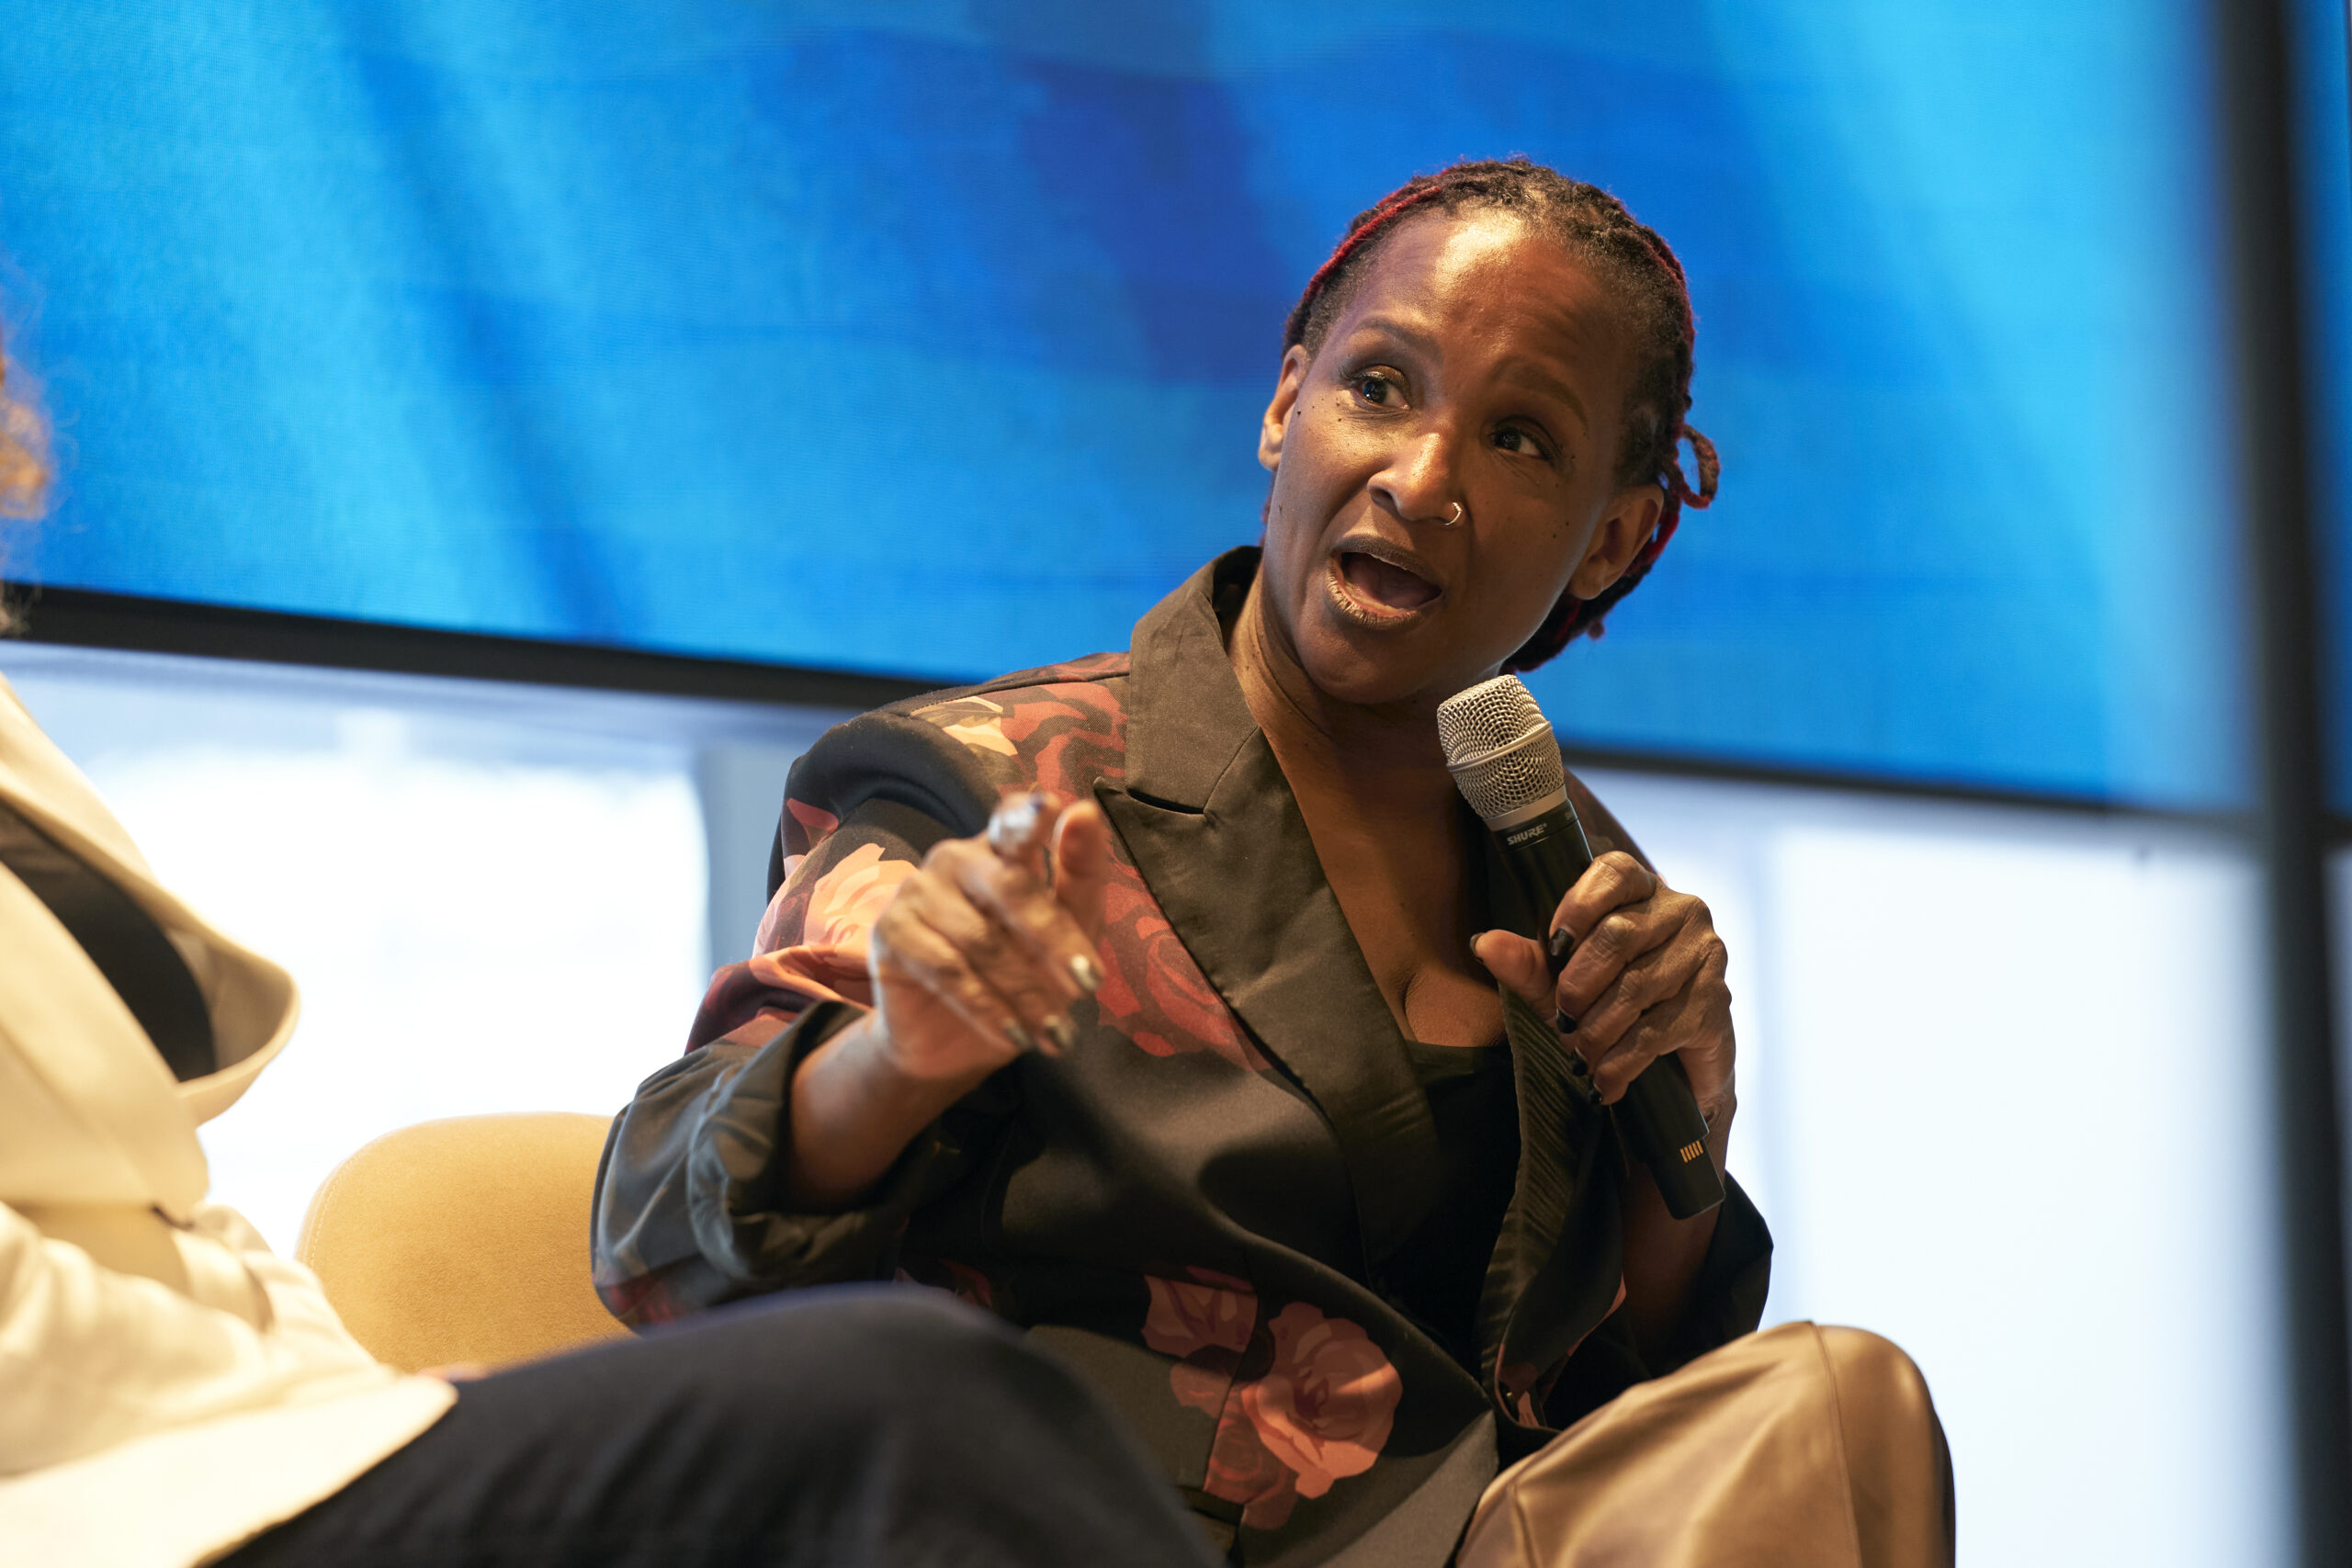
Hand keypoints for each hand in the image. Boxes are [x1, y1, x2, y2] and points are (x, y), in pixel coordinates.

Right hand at [862, 791, 1110, 1086]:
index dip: (1032, 817)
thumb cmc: (1021, 975)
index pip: (1014, 820)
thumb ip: (1080, 875)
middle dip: (1055, 940)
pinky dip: (989, 1008)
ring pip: (982, 940)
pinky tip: (1015, 1035)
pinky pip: (948, 971)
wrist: (955, 1043)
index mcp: (1000, 848)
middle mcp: (955, 858)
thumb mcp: (1069, 931)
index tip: (1056, 808)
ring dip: (1027, 992)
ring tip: (1056, 1032)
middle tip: (1088, 986)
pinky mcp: (891, 932)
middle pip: (1010, 886)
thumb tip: (1085, 809)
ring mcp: (918, 891)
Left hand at [1471, 851, 1734, 1125]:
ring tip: (1579, 1055)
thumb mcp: (1562, 986)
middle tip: (1563, 1018)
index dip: (1579, 904)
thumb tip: (1484, 942)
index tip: (1554, 945)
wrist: (1677, 1074)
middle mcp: (1682, 913)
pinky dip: (1620, 1061)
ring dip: (1596, 1030)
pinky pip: (1656, 1030)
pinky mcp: (1716, 1005)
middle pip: (1618, 934)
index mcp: (1643, 891)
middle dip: (1578, 985)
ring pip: (1636, 987)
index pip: (1614, 872)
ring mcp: (1705, 956)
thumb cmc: (1614, 1012)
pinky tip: (1603, 1081)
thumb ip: (1527, 964)